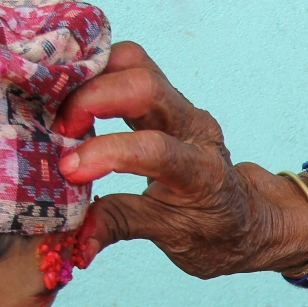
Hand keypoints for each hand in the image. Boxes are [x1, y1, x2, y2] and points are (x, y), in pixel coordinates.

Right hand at [55, 42, 307, 276]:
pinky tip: (70, 94)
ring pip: (137, 64)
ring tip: (61, 110)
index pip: (154, 148)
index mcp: (203, 171)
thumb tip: (76, 242)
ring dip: (92, 77)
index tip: (69, 170)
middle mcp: (195, 128)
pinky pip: (129, 67)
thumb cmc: (214, 232)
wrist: (247, 219)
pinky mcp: (166, 99)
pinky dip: (96, 72)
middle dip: (92, 99)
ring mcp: (181, 108)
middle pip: (145, 86)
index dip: (106, 153)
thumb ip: (120, 227)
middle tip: (60, 131)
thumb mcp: (172, 238)